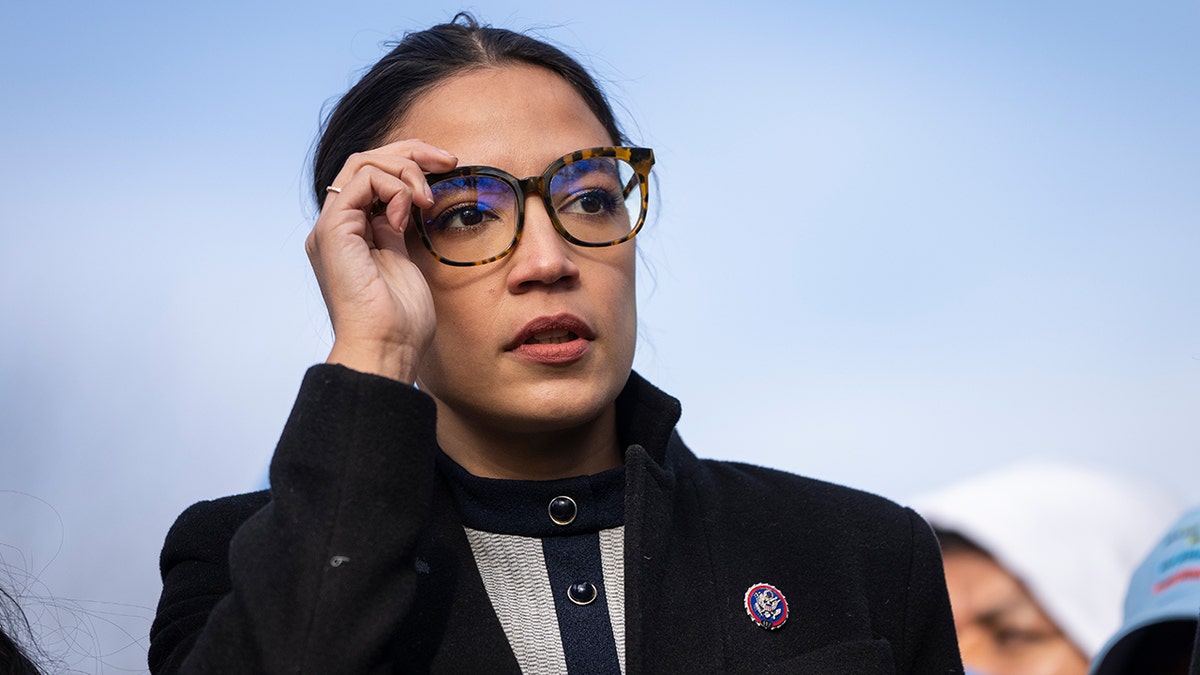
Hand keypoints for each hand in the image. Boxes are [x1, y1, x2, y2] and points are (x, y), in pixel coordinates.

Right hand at [305, 139, 457, 382]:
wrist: (386, 349)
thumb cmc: (401, 322)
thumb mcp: (405, 263)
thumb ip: (399, 232)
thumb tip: (410, 204)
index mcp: (351, 234)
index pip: (373, 176)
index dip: (410, 162)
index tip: (448, 167)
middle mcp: (336, 227)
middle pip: (366, 161)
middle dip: (411, 151)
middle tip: (449, 160)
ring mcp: (331, 228)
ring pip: (363, 163)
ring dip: (406, 170)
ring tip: (428, 200)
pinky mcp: (333, 231)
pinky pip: (363, 181)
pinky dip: (395, 188)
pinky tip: (410, 214)